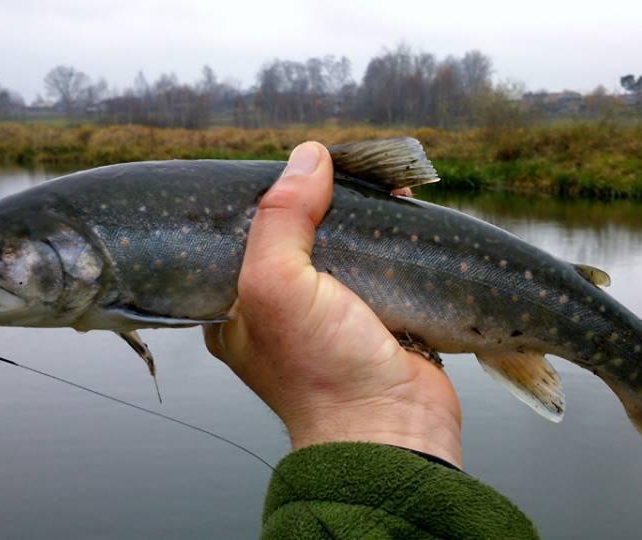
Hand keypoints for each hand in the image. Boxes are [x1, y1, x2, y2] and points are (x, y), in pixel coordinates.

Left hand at [203, 142, 462, 466]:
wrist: (393, 430)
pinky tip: (404, 206)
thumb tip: (308, 156)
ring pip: (344, 246)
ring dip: (364, 213)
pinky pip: (381, 263)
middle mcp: (281, 310)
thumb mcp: (277, 287)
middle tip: (345, 166)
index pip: (245, 233)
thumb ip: (282, 219)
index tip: (298, 164)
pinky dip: (393, 236)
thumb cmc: (321, 369)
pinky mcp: (377, 317)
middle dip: (323, 198)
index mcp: (238, 307)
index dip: (270, 196)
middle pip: (299, 235)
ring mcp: (332, 315)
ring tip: (381, 180)